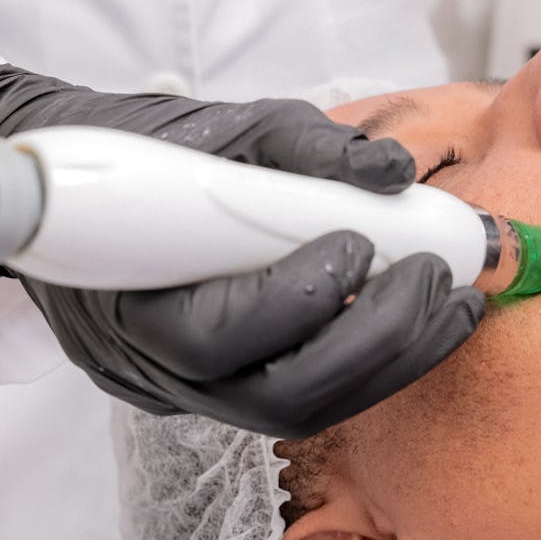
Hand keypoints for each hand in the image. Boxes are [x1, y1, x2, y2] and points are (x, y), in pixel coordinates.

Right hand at [0, 65, 484, 436]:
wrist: (93, 190)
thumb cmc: (147, 154)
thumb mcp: (222, 130)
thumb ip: (303, 149)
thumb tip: (390, 174)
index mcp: (127, 301)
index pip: (213, 338)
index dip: (296, 298)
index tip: (357, 240)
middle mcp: (157, 367)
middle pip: (275, 397)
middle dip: (372, 342)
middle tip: (430, 277)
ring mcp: (192, 388)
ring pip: (298, 410)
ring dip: (388, 363)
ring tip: (447, 304)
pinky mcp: (225, 387)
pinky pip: (302, 396)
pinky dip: (368, 366)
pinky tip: (414, 322)